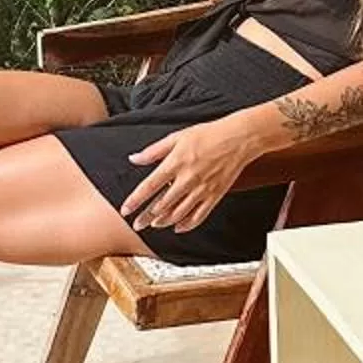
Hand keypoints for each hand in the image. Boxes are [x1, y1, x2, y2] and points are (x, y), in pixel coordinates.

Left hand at [122, 114, 255, 233]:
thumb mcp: (176, 137)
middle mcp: (187, 179)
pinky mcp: (215, 196)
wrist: (238, 138)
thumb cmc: (207, 134)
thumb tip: (134, 159)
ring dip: (164, 222)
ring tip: (154, 225)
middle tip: (137, 225)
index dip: (135, 200)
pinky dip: (187, 225)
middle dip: (146, 217)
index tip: (125, 210)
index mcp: (175, 163)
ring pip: (179, 213)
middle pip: (162, 205)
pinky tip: (178, 227)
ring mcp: (202, 190)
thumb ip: (153, 151)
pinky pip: (199, 216)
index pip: (149, 186)